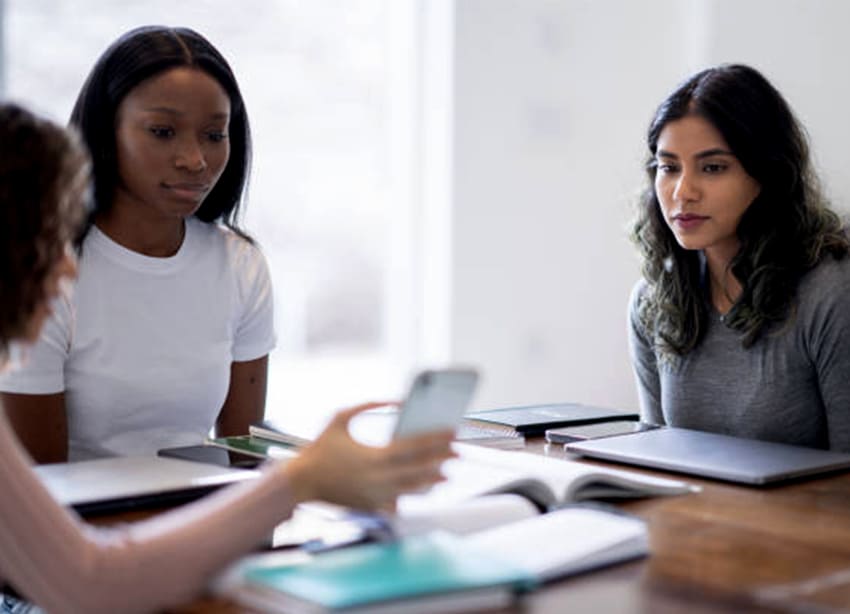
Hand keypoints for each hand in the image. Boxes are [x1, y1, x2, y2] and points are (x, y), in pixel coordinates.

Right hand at [283, 402, 455, 511]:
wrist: (300, 482)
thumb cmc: (319, 448)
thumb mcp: (340, 417)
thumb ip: (369, 404)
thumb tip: (396, 400)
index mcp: (374, 456)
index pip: (414, 447)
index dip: (436, 439)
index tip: (452, 431)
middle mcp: (379, 479)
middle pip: (420, 468)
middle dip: (441, 458)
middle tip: (458, 450)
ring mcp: (377, 496)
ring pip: (413, 488)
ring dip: (432, 479)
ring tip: (447, 471)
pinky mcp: (372, 506)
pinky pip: (400, 500)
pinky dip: (413, 493)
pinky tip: (425, 487)